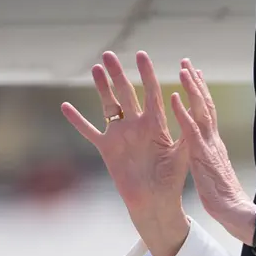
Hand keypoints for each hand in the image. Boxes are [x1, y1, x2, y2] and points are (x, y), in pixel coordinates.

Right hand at [61, 51, 189, 255]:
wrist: (155, 201)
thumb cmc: (172, 180)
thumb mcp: (183, 154)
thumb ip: (186, 132)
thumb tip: (189, 110)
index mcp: (156, 125)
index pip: (152, 94)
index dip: (147, 75)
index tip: (142, 56)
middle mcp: (137, 126)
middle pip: (126, 94)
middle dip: (118, 74)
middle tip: (110, 54)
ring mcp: (121, 136)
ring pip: (109, 106)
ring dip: (101, 88)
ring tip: (95, 68)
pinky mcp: (107, 149)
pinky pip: (89, 131)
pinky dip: (77, 120)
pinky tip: (66, 106)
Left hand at [171, 60, 255, 244]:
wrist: (233, 209)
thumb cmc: (222, 195)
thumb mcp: (212, 170)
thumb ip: (208, 155)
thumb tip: (202, 148)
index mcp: (213, 143)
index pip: (208, 112)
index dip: (201, 93)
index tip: (195, 76)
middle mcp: (213, 139)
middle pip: (206, 105)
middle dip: (196, 83)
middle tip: (187, 63)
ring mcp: (209, 145)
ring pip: (201, 111)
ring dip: (191, 90)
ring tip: (183, 71)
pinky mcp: (202, 155)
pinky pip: (190, 130)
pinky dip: (182, 113)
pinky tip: (173, 99)